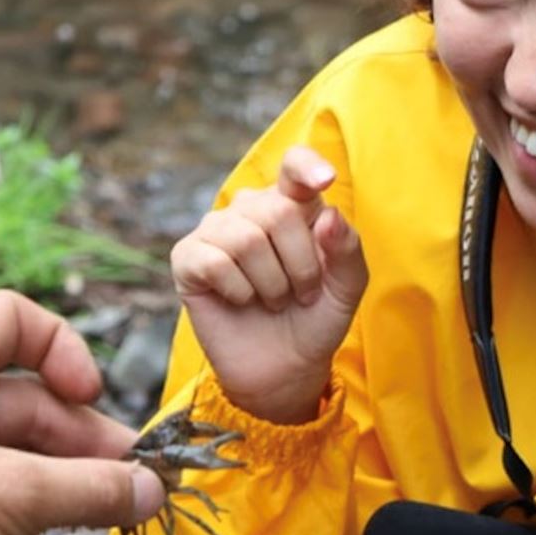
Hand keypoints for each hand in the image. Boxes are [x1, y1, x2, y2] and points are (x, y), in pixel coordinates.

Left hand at [0, 290, 167, 534]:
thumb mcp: (17, 499)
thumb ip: (94, 489)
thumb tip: (151, 490)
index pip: (12, 318)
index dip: (61, 348)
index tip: (89, 395)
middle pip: (27, 397)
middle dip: (81, 439)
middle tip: (131, 482)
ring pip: (13, 448)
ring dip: (59, 479)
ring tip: (99, 516)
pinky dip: (23, 507)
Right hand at [169, 145, 368, 423]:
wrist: (284, 368)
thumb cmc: (315, 319)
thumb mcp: (346, 288)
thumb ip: (347, 250)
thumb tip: (330, 216)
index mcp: (292, 204)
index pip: (293, 166)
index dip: (306, 167)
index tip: (324, 181)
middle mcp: (251, 209)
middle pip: (278, 212)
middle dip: (300, 265)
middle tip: (301, 293)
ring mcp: (215, 231)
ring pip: (246, 238)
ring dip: (271, 283)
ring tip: (274, 300)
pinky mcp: (188, 258)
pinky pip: (215, 261)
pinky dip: (238, 291)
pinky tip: (242, 301)